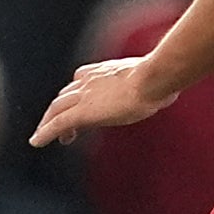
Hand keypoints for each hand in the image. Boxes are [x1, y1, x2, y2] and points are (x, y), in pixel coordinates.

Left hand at [30, 58, 168, 146]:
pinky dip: (44, 132)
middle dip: (57, 109)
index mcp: (105, 71)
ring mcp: (84, 96)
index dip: (75, 91)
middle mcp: (89, 81)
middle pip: (65, 95)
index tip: (74, 100)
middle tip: (54, 124)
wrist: (153, 78)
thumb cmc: (162, 77)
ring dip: (47, 122)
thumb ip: (159, 77)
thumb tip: (177, 76)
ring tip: (41, 135)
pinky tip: (36, 142)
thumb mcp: (159, 75)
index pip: (81, 79)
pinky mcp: (82, 112)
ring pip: (56, 109)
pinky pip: (57, 124)